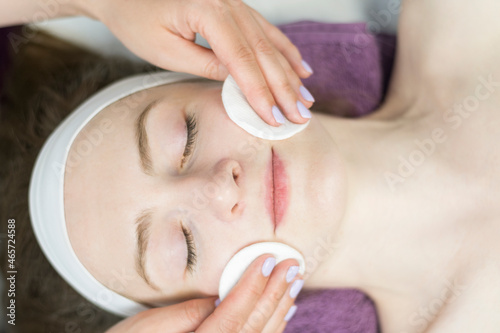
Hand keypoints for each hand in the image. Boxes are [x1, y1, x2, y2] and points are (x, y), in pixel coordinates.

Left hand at [78, 0, 314, 126]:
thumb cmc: (135, 19)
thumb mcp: (165, 49)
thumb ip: (205, 64)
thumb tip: (240, 82)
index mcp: (208, 9)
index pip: (242, 59)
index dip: (260, 92)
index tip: (274, 118)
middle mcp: (228, 1)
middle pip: (263, 51)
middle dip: (284, 88)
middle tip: (300, 116)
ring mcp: (234, 1)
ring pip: (270, 41)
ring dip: (290, 73)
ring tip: (306, 99)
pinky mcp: (234, 5)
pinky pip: (266, 30)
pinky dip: (284, 51)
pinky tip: (300, 67)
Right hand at [105, 255, 302, 332]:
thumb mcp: (144, 328)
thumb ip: (182, 315)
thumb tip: (218, 297)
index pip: (232, 315)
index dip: (252, 286)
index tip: (268, 259)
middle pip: (253, 327)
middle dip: (275, 294)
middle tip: (292, 266)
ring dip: (279, 310)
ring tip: (293, 283)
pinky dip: (273, 328)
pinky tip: (283, 312)